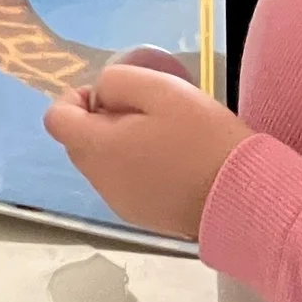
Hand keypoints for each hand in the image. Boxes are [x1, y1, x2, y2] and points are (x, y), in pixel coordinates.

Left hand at [44, 66, 254, 238]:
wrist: (244, 198)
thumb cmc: (202, 139)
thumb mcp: (162, 90)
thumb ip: (118, 83)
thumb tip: (100, 96)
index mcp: (98, 148)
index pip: (56, 119)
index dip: (75, 98)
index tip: (113, 94)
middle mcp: (100, 181)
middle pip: (78, 142)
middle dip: (100, 120)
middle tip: (145, 111)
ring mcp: (120, 204)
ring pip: (101, 164)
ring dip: (118, 144)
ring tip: (163, 135)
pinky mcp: (143, 217)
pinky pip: (123, 183)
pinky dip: (135, 167)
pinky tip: (172, 162)